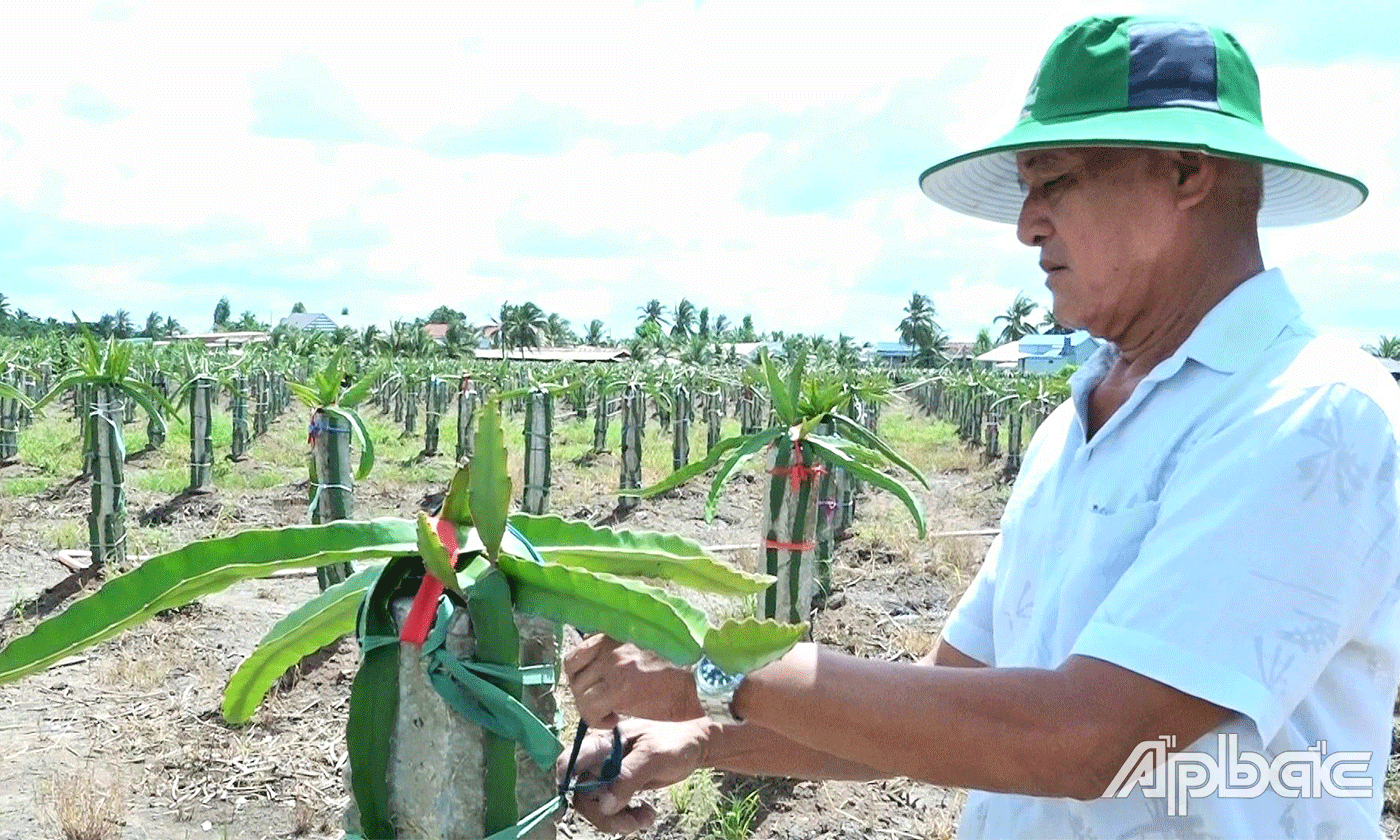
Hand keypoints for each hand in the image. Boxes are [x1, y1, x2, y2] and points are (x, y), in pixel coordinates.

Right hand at [558, 718, 708, 833]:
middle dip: (602, 814)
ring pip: (596, 806)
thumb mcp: (654, 756)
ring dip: (617, 820)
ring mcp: (610, 775)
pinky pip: (611, 810)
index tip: (574, 806)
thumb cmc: (676, 742)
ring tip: (645, 818)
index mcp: (604, 742)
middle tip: (630, 824)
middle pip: (583, 792)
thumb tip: (605, 804)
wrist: (695, 747)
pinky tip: (648, 813)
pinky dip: (627, 818)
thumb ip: (628, 776)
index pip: (572, 760)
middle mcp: (601, 759)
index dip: (565, 781)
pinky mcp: (620, 788)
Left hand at [564, 635, 702, 728]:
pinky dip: (596, 720)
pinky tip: (614, 721)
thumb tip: (602, 668)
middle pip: (574, 676)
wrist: (704, 678)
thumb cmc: (683, 666)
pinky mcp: (621, 688)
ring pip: (579, 694)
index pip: (578, 654)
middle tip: (604, 706)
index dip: (583, 676)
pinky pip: (589, 709)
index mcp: (616, 633)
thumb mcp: (647, 646)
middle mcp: (610, 646)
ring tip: (611, 714)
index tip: (598, 688)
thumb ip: (623, 650)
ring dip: (591, 708)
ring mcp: (614, 665)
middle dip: (585, 694)